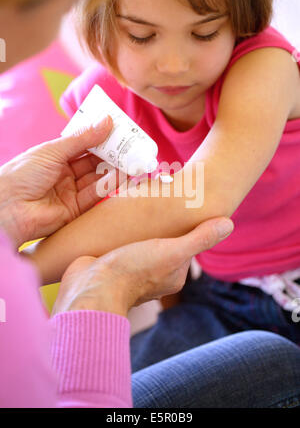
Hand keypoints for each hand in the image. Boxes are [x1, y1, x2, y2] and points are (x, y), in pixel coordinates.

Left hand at [0, 116, 123, 247]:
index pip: (84, 145)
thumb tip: (106, 121)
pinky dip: (108, 185)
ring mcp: (70, 192)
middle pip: (94, 162)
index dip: (101, 137)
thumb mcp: (53, 150)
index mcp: (56, 157)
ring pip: (97, 178)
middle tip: (131, 145)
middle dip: (112, 154)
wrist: (7, 208)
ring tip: (132, 159)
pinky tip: (120, 175)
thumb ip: (82, 139)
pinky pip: (95, 196)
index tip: (120, 130)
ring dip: (114, 169)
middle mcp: (64, 174)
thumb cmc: (22, 174)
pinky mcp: (75, 210)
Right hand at [52, 217, 233, 316]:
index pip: (184, 246)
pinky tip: (118, 224)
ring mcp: (131, 273)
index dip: (182, 228)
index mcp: (173, 276)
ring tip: (137, 213)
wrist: (90, 288)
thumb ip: (199, 238)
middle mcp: (154, 277)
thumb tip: (229, 223)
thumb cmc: (134, 270)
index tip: (178, 210)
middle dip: (160, 228)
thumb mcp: (172, 251)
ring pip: (141, 246)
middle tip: (155, 208)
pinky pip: (122, 248)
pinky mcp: (112, 266)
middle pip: (162, 246)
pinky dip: (122, 236)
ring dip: (139, 231)